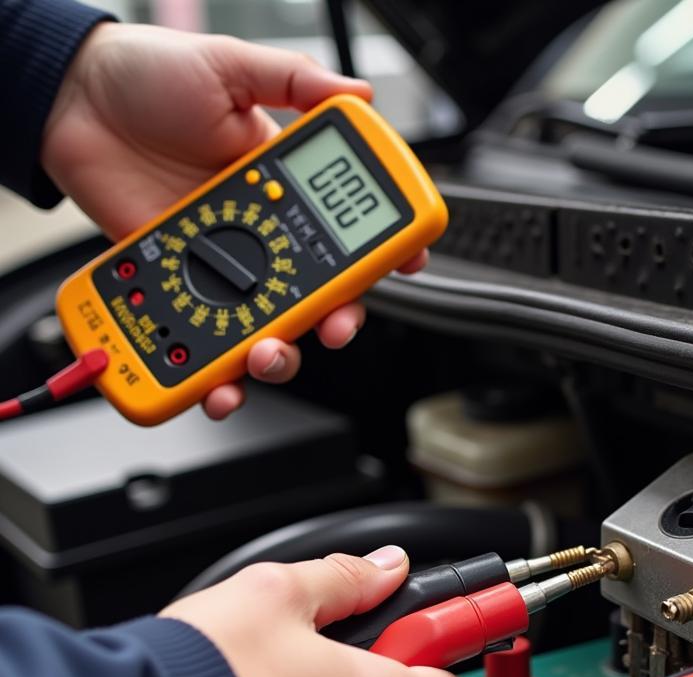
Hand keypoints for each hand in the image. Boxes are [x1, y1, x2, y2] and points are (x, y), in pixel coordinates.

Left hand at [42, 23, 427, 419]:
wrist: (73, 103)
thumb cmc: (149, 76)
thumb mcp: (229, 65)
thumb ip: (293, 80)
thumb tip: (358, 93)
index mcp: (285, 189)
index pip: (349, 229)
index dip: (386, 252)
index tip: (408, 266)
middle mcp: (264, 234)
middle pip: (320, 296)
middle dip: (337, 321)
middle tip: (334, 326)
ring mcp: (226, 267)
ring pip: (271, 329)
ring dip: (279, 357)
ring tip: (266, 356)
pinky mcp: (184, 288)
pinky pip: (209, 342)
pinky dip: (217, 375)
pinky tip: (219, 384)